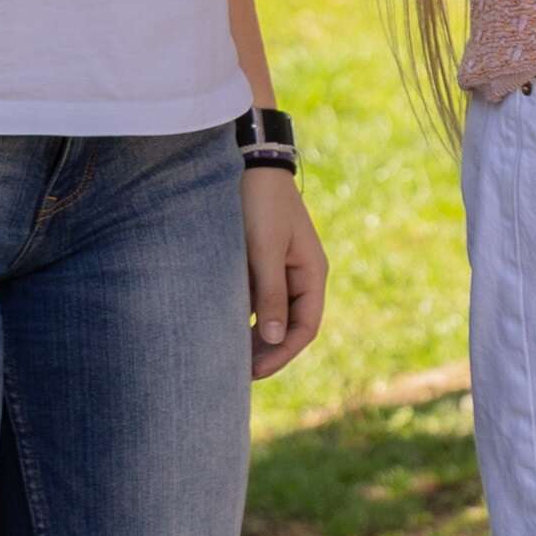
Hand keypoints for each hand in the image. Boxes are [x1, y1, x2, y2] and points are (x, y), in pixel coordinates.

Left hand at [242, 163, 327, 377]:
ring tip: (228, 355)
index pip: (306, 327)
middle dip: (268, 351)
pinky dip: (245, 316)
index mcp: (312, 272)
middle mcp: (300, 275)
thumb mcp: (264, 249)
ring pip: (273, 314)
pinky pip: (258, 298)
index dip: (283, 353)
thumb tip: (277, 338)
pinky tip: (223, 327)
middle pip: (290, 325)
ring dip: (255, 336)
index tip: (255, 371)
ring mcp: (281, 269)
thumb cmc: (260, 203)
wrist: (249, 163)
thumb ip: (271, 293)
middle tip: (237, 373)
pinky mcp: (261, 262)